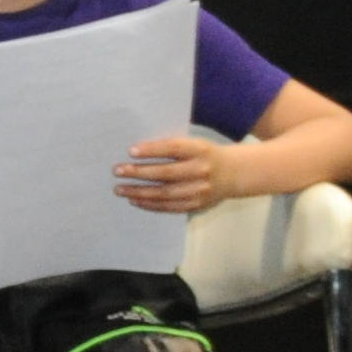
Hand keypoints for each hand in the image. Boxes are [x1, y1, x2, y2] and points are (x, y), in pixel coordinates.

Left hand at [113, 135, 234, 213]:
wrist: (234, 173)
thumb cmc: (205, 155)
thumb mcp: (195, 144)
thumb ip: (172, 147)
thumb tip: (137, 152)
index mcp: (200, 150)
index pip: (173, 148)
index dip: (152, 150)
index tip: (131, 151)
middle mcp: (201, 170)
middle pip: (165, 173)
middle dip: (138, 173)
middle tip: (117, 171)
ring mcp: (199, 190)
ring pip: (164, 193)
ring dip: (139, 192)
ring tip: (120, 189)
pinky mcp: (196, 204)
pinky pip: (169, 207)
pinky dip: (150, 204)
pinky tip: (135, 200)